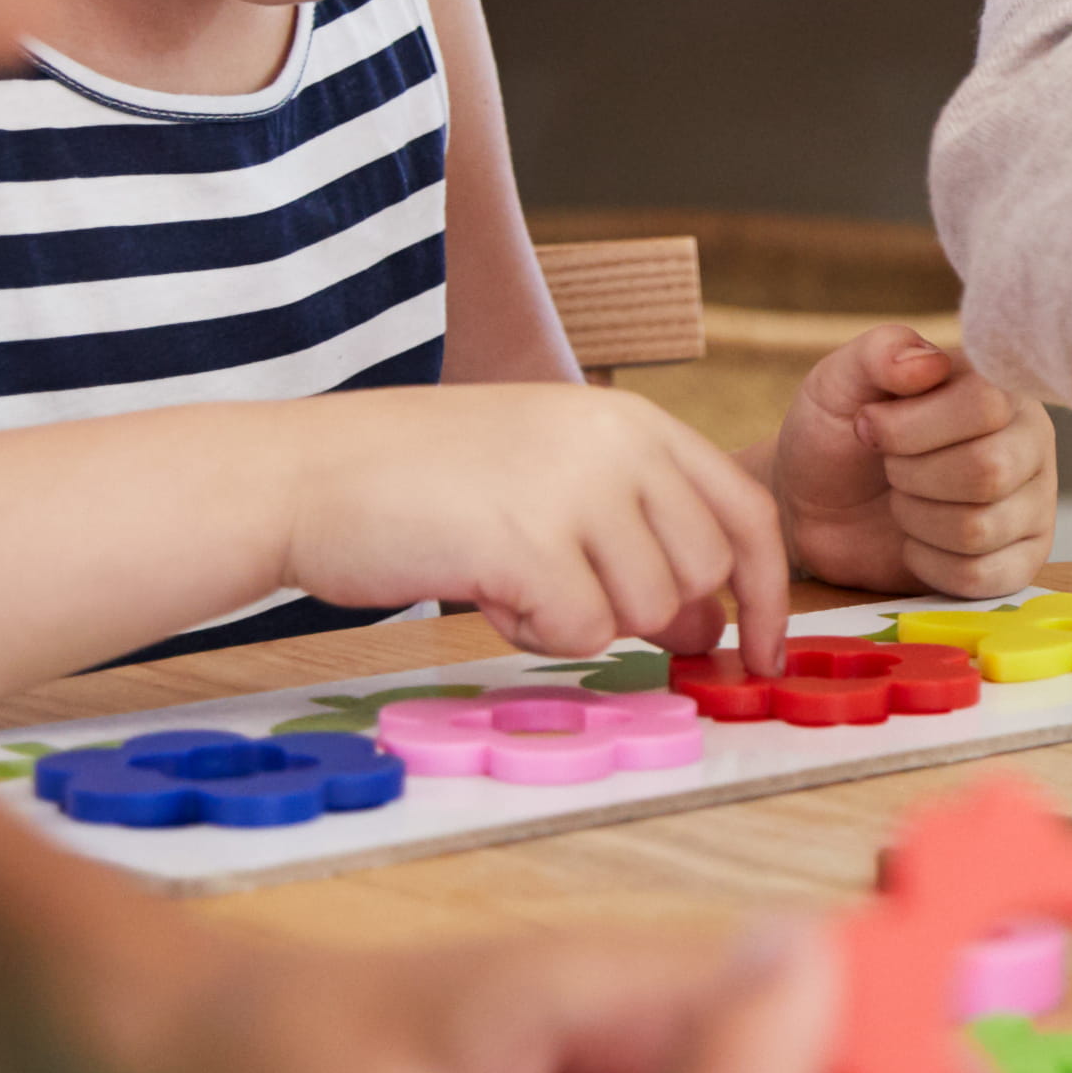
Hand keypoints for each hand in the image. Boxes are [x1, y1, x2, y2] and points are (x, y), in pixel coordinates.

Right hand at [275, 385, 788, 675]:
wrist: (304, 473)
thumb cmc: (423, 484)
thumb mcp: (551, 482)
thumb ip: (637, 538)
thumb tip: (707, 629)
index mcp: (633, 420)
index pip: (746, 511)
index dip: (767, 592)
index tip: (766, 652)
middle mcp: (619, 443)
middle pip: (700, 575)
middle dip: (647, 613)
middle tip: (562, 596)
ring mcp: (578, 488)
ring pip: (643, 612)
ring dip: (577, 622)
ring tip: (506, 576)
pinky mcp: (529, 542)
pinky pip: (579, 635)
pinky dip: (533, 635)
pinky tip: (482, 590)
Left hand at [767, 327, 1055, 598]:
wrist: (816, 507)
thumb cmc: (835, 435)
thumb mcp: (839, 380)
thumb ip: (880, 352)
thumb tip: (930, 363)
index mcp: (998, 386)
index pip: (986, 405)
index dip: (914, 427)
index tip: (871, 425)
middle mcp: (1029, 441)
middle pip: (990, 471)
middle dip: (912, 477)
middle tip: (890, 470)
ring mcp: (1032, 505)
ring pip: (980, 527)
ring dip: (917, 520)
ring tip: (904, 502)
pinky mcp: (1019, 562)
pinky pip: (982, 577)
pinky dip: (930, 565)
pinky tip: (917, 543)